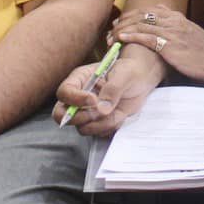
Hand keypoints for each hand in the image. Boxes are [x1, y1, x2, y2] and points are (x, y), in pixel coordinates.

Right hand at [52, 53, 166, 136]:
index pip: (64, 92)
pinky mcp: (99, 122)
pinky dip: (110, 127)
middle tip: (99, 113)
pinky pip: (98, 133)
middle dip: (80, 118)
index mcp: (80, 79)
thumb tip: (102, 109)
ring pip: (82, 128)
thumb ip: (113, 89)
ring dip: (99, 124)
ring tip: (115, 111)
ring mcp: (88, 112)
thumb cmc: (129, 71)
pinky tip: (120, 115)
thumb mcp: (124, 74)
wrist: (141, 80)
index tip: (94, 100)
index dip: (75, 99)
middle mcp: (79, 97)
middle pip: (61, 115)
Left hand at [111, 7, 203, 80]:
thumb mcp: (191, 32)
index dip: (133, 15)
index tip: (122, 21)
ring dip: (123, 29)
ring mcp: (170, 31)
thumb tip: (163, 19)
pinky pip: (145, 37)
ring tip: (112, 35)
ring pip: (140, 25)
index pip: (149, 10)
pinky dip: (131, 36)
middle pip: (141, 15)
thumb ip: (177, 25)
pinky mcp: (169, 44)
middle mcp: (172, 21)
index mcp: (177, 17)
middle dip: (125, 20)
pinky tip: (121, 38)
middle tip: (113, 27)